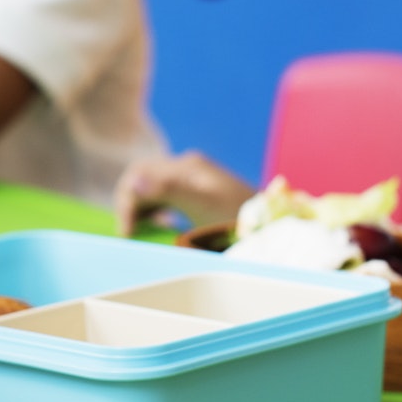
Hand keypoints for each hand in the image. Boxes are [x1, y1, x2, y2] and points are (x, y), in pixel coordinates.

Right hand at [113, 152, 255, 233]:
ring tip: (138, 233)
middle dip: (130, 204)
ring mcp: (193, 179)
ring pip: (151, 187)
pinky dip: (153, 211)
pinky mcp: (197, 193)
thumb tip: (133, 181)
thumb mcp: (203, 205)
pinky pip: (164, 196)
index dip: (126, 201)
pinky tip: (158, 227)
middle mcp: (188, 167)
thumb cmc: (240, 218)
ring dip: (140, 209)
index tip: (127, 232)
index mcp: (187, 166)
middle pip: (143, 177)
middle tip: (129, 235)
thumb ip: (168, 190)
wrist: (274, 228)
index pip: (139, 173)